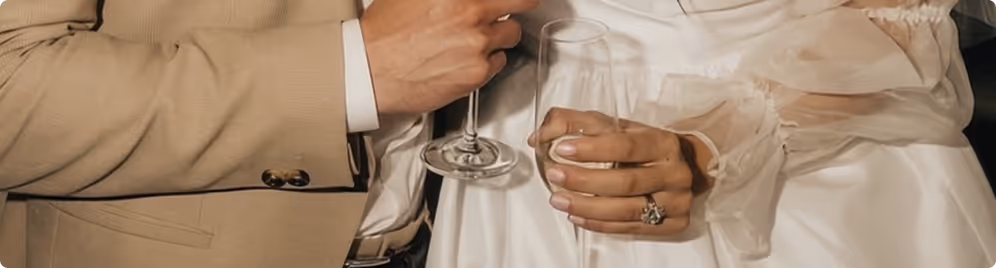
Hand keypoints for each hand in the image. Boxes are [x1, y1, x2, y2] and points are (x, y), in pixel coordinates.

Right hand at [360, 0, 537, 113]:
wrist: (369, 71)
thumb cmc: (383, 33)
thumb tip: (458, 0)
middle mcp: (471, 12)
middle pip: (520, 1)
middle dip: (517, 3)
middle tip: (514, 6)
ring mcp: (477, 43)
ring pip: (511, 33)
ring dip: (499, 33)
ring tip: (478, 37)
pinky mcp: (477, 72)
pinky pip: (499, 61)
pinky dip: (488, 59)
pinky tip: (467, 58)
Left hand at [529, 108, 713, 235]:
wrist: (684, 166)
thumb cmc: (644, 146)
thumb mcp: (617, 127)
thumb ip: (577, 123)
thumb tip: (539, 135)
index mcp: (662, 143)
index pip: (626, 146)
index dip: (593, 149)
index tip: (562, 148)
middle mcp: (674, 173)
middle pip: (626, 181)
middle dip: (585, 181)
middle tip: (555, 175)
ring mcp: (676, 201)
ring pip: (627, 210)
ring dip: (587, 207)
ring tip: (558, 200)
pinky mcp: (672, 223)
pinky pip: (630, 227)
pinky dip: (599, 224)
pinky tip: (576, 216)